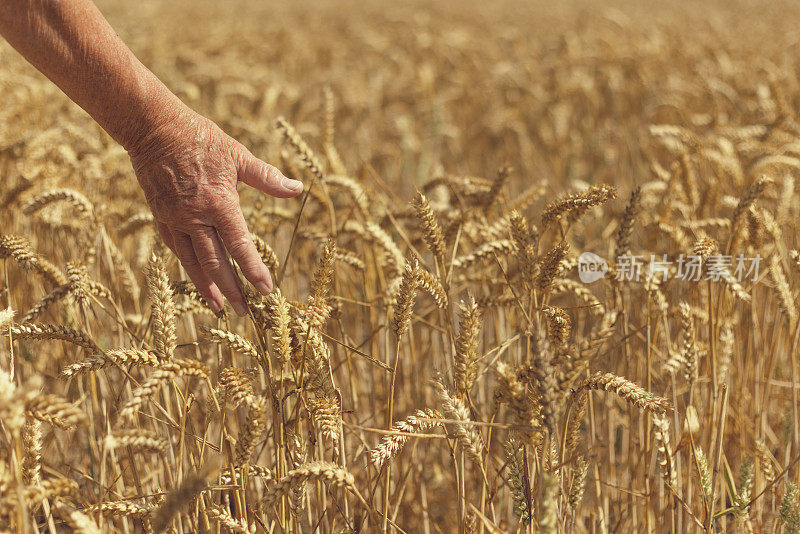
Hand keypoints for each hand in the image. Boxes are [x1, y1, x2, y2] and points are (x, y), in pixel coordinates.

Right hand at [127, 104, 302, 315]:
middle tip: (244, 312)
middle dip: (231, 289)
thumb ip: (267, 177)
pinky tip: (198, 279)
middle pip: (215, 262)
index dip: (254, 270)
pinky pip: (175, 249)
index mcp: (218, 203)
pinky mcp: (160, 217)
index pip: (240, 245)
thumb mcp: (238, 155)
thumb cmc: (201, 139)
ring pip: (191, 262)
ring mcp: (174, 219)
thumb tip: (298, 188)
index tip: (267, 291)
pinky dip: (187, 267)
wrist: (153, 128)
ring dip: (206, 287)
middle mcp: (195, 217)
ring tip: (218, 307)